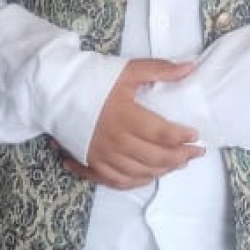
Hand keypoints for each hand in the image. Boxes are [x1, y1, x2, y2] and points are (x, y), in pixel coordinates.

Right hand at [63, 58, 203, 189]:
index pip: (162, 134)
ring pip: (140, 173)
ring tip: (178, 164)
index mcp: (125, 116)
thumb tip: (190, 68)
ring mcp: (103, 155)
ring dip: (163, 171)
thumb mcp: (127, 70)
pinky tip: (149, 176)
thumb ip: (160, 70)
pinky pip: (118, 181)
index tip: (195, 136)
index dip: (182, 137)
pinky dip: (137, 181)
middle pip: (155, 158)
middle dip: (180, 157)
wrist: (54, 92)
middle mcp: (115, 140)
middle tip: (195, 153)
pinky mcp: (92, 163)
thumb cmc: (91, 80)